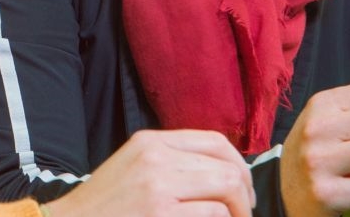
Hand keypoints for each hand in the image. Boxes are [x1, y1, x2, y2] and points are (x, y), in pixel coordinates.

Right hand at [47, 130, 255, 216]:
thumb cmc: (104, 208)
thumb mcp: (133, 170)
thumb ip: (170, 164)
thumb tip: (222, 174)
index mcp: (149, 142)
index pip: (214, 141)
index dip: (239, 165)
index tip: (243, 188)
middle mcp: (155, 156)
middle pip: (226, 166)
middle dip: (245, 193)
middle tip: (244, 213)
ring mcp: (157, 185)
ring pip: (227, 186)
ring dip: (239, 211)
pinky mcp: (160, 213)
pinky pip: (213, 213)